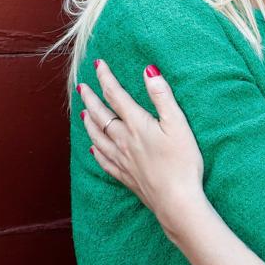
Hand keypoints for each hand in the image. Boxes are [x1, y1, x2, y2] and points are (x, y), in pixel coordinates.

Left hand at [79, 61, 205, 236]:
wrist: (176, 200)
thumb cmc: (182, 162)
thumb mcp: (178, 124)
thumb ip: (162, 96)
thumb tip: (149, 71)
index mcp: (137, 125)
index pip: (116, 96)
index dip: (106, 78)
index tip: (98, 64)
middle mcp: (124, 141)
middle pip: (100, 116)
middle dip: (90, 99)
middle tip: (81, 87)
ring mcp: (122, 160)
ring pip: (97, 137)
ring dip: (88, 122)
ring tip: (82, 113)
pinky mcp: (125, 176)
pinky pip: (103, 161)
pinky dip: (95, 151)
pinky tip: (92, 149)